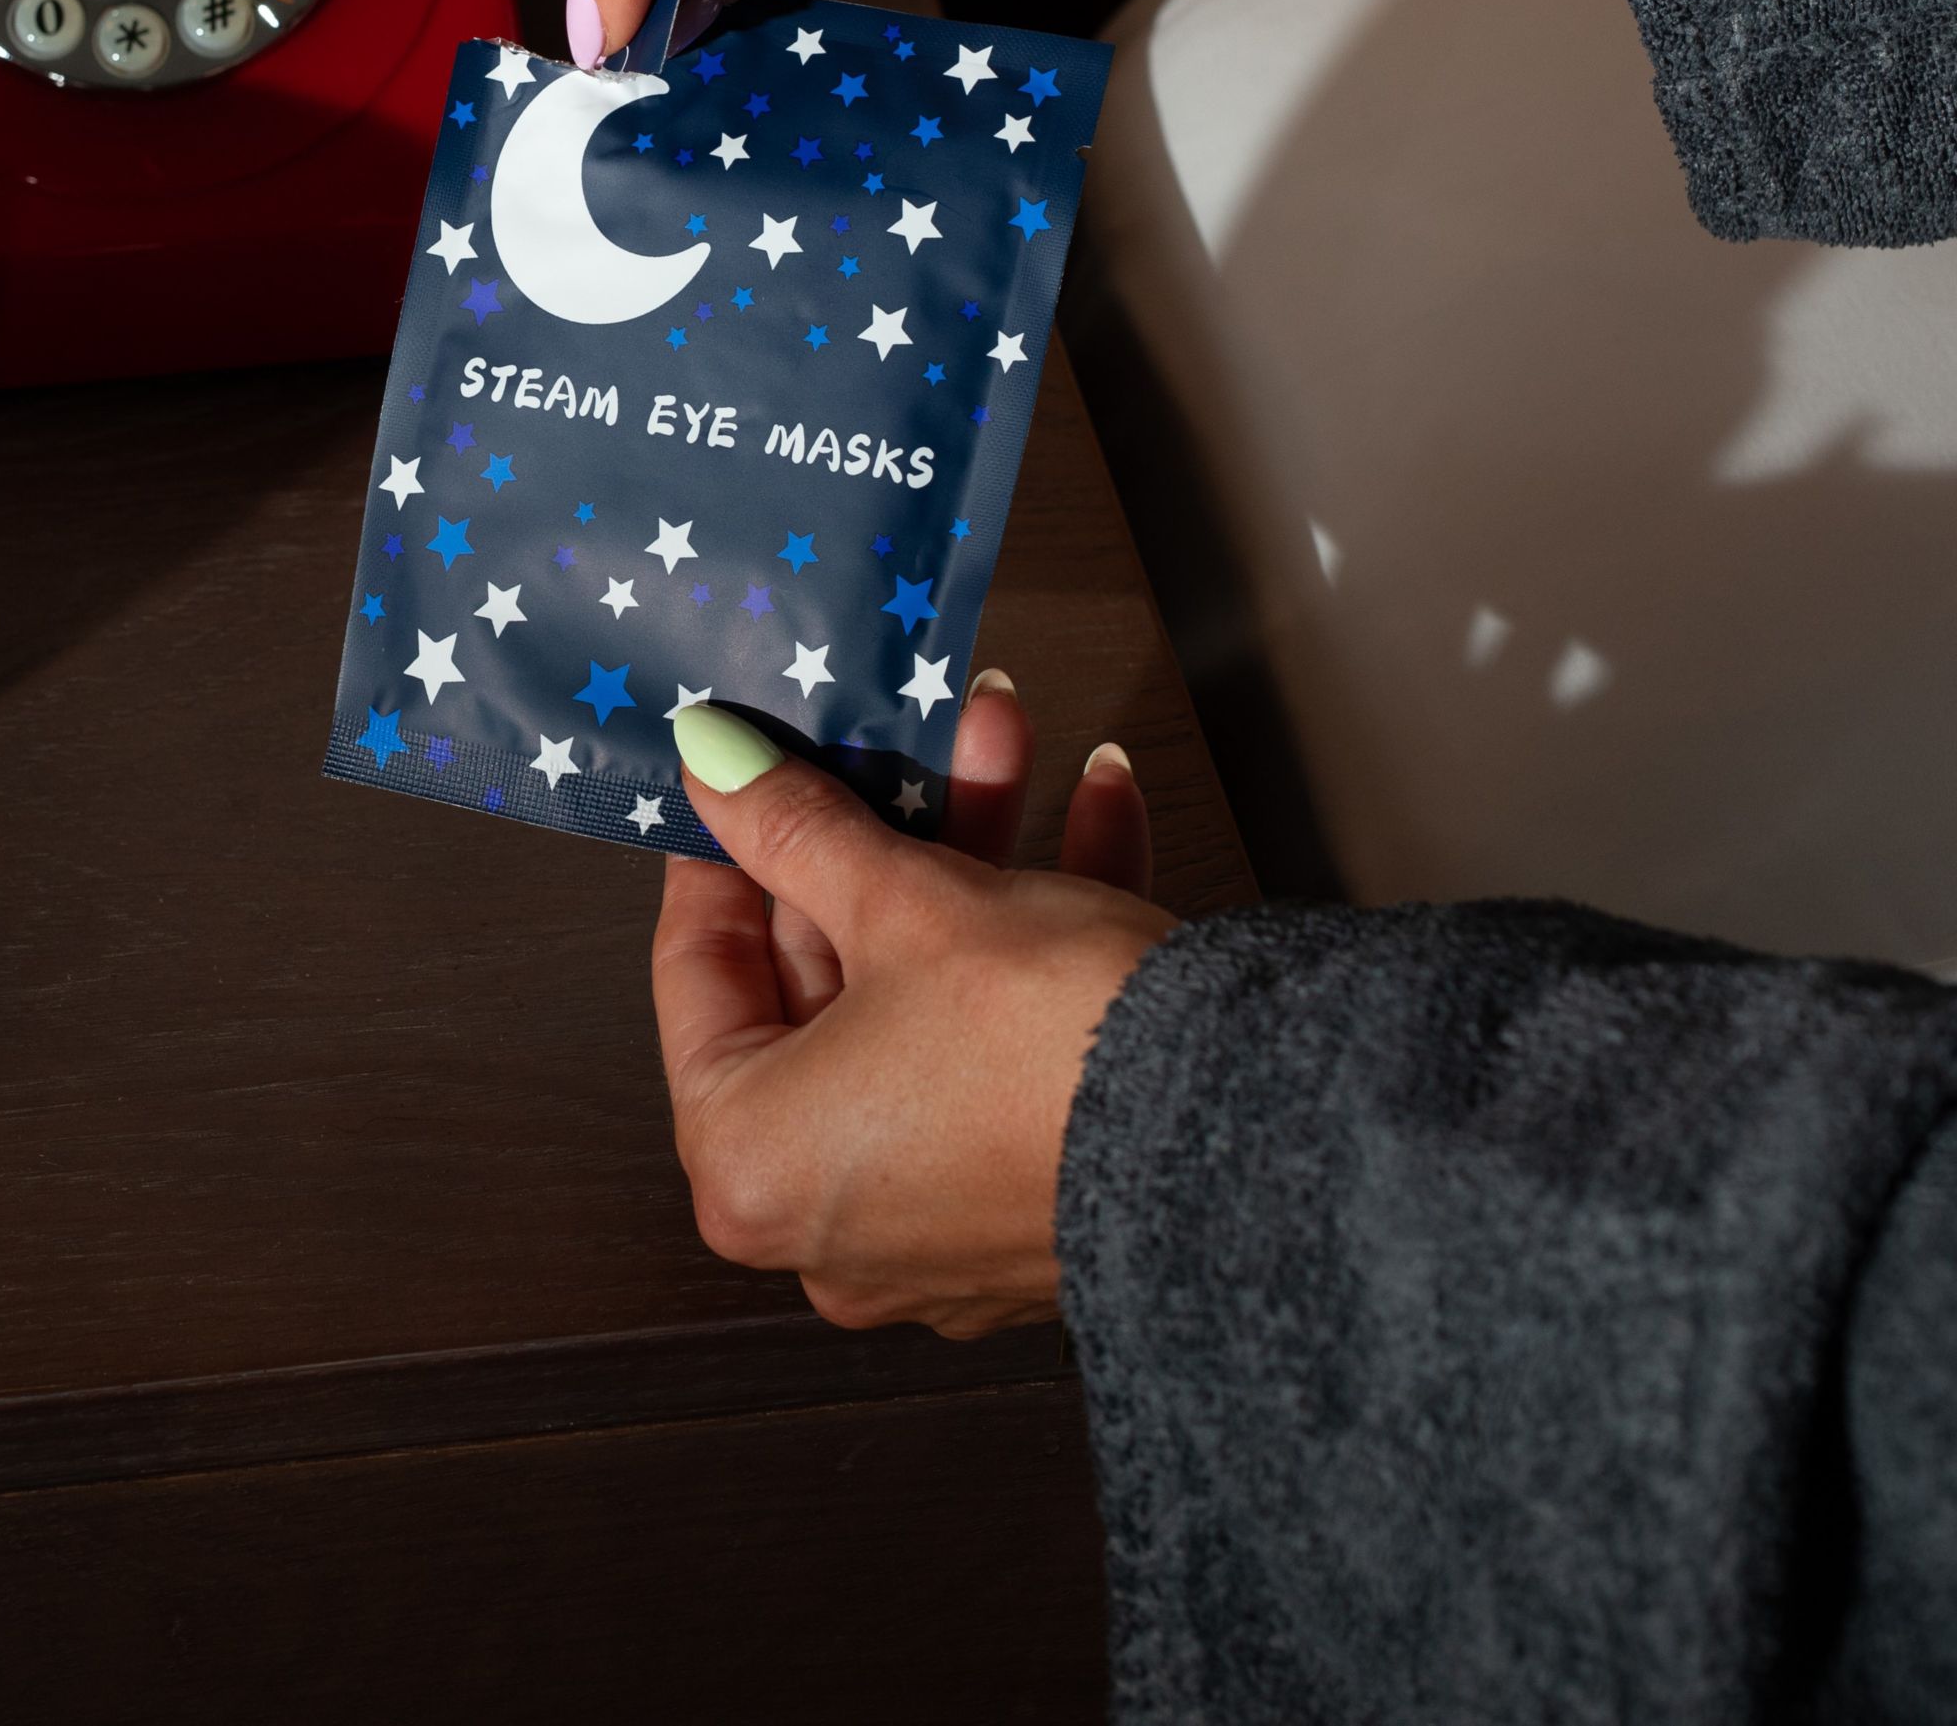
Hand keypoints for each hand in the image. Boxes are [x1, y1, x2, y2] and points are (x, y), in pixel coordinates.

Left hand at [650, 678, 1175, 1335]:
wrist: (1256, 1138)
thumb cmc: (1051, 1050)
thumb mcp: (903, 898)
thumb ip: (793, 826)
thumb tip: (714, 766)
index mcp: (749, 1165)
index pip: (699, 975)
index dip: (726, 851)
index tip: (745, 777)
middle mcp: (828, 1218)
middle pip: (826, 978)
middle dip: (880, 834)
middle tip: (890, 738)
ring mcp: (936, 1218)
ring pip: (925, 997)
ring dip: (970, 856)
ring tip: (1004, 738)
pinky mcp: (1034, 1195)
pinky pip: (999, 1049)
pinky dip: (1034, 940)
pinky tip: (1095, 809)